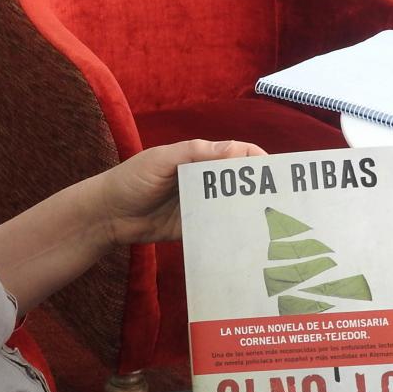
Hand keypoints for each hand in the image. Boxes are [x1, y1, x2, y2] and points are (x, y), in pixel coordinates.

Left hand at [97, 139, 263, 247]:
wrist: (107, 215)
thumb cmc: (130, 179)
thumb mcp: (159, 160)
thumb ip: (194, 152)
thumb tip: (234, 149)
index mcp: (198, 158)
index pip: (235, 155)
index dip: (257, 162)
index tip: (278, 175)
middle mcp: (203, 181)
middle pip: (239, 183)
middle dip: (261, 190)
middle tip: (286, 204)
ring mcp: (200, 206)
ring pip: (232, 207)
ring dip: (249, 213)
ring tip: (276, 225)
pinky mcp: (194, 228)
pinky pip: (218, 230)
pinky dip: (232, 234)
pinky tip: (249, 242)